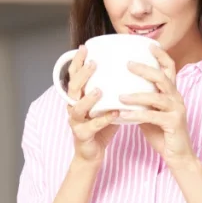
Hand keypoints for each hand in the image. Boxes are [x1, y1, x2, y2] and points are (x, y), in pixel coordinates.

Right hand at [65, 45, 118, 163]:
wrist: (92, 154)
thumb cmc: (100, 128)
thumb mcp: (105, 105)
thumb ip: (111, 91)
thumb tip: (129, 71)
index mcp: (77, 98)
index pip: (73, 76)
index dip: (76, 62)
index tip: (84, 47)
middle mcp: (73, 108)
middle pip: (72, 88)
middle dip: (82, 75)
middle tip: (93, 63)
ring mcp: (76, 122)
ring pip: (77, 108)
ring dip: (88, 98)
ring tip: (99, 89)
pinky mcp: (82, 136)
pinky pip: (92, 127)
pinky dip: (103, 120)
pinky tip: (114, 114)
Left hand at [119, 45, 194, 167]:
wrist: (178, 155)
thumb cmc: (163, 133)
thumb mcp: (150, 112)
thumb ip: (141, 100)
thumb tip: (120, 90)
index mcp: (172, 93)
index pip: (170, 68)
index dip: (160, 55)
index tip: (148, 45)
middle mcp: (177, 98)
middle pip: (162, 77)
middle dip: (145, 69)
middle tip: (127, 64)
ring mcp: (177, 110)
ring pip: (157, 97)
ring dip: (137, 95)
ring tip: (120, 96)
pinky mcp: (173, 124)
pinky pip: (153, 117)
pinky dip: (136, 115)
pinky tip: (123, 115)